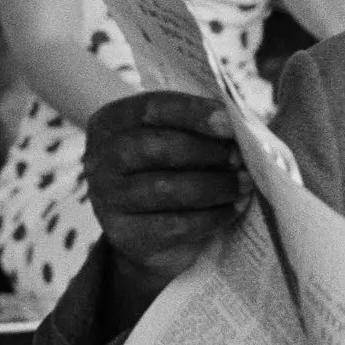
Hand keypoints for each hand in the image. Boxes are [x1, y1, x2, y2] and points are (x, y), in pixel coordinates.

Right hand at [85, 91, 253, 288]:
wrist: (155, 231)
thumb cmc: (174, 169)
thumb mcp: (181, 139)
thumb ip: (203, 126)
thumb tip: (244, 125)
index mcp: (112, 122)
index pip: (151, 109)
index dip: (193, 113)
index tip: (230, 122)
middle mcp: (100, 158)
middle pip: (155, 147)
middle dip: (206, 151)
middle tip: (241, 157)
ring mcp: (107, 199)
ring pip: (165, 188)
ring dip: (214, 185)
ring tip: (245, 183)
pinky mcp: (124, 235)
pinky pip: (174, 224)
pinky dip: (211, 215)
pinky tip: (232, 208)